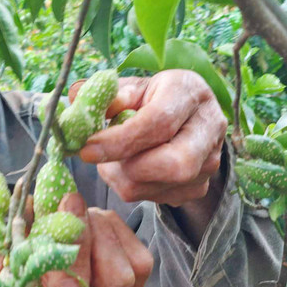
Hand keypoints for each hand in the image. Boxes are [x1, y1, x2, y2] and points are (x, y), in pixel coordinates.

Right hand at [0, 193, 153, 286]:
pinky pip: (141, 263)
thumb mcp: (5, 282)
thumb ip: (17, 250)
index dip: (73, 242)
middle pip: (115, 278)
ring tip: (84, 214)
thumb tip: (35, 203)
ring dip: (110, 230)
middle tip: (76, 202)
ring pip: (135, 269)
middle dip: (98, 232)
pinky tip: (99, 226)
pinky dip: (121, 234)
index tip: (68, 201)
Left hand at [71, 69, 225, 206]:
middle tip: (99, 158)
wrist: (186, 115)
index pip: (158, 123)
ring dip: (123, 178)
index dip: (120, 140)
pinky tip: (130, 168)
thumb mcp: (132, 88)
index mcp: (190, 92)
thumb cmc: (154, 98)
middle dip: (128, 167)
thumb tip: (77, 97)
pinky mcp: (200, 186)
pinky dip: (134, 187)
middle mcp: (209, 127)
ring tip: (112, 159)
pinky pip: (158, 199)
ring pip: (160, 187)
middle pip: (173, 164)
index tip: (87, 148)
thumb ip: (106, 94)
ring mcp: (209, 161)